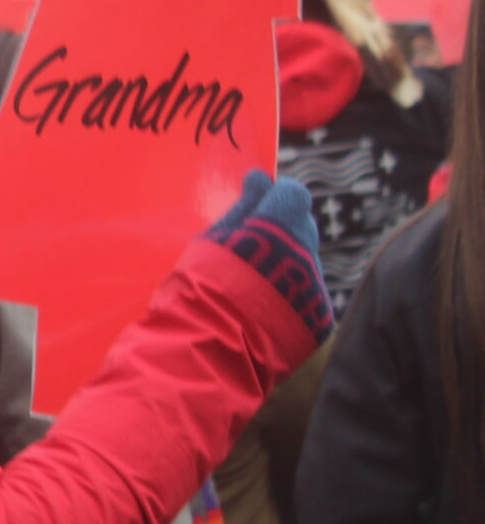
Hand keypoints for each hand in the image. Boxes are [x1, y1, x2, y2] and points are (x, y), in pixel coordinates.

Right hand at [202, 169, 334, 342]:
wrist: (215, 345)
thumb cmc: (204, 285)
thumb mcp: (213, 239)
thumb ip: (243, 207)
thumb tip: (259, 177)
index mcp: (279, 224)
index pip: (293, 194)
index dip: (276, 197)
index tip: (259, 205)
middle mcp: (306, 250)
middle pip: (302, 228)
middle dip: (282, 232)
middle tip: (251, 248)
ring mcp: (315, 284)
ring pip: (305, 263)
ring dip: (285, 266)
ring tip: (251, 286)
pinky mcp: (320, 315)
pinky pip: (307, 294)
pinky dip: (290, 296)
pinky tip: (263, 310)